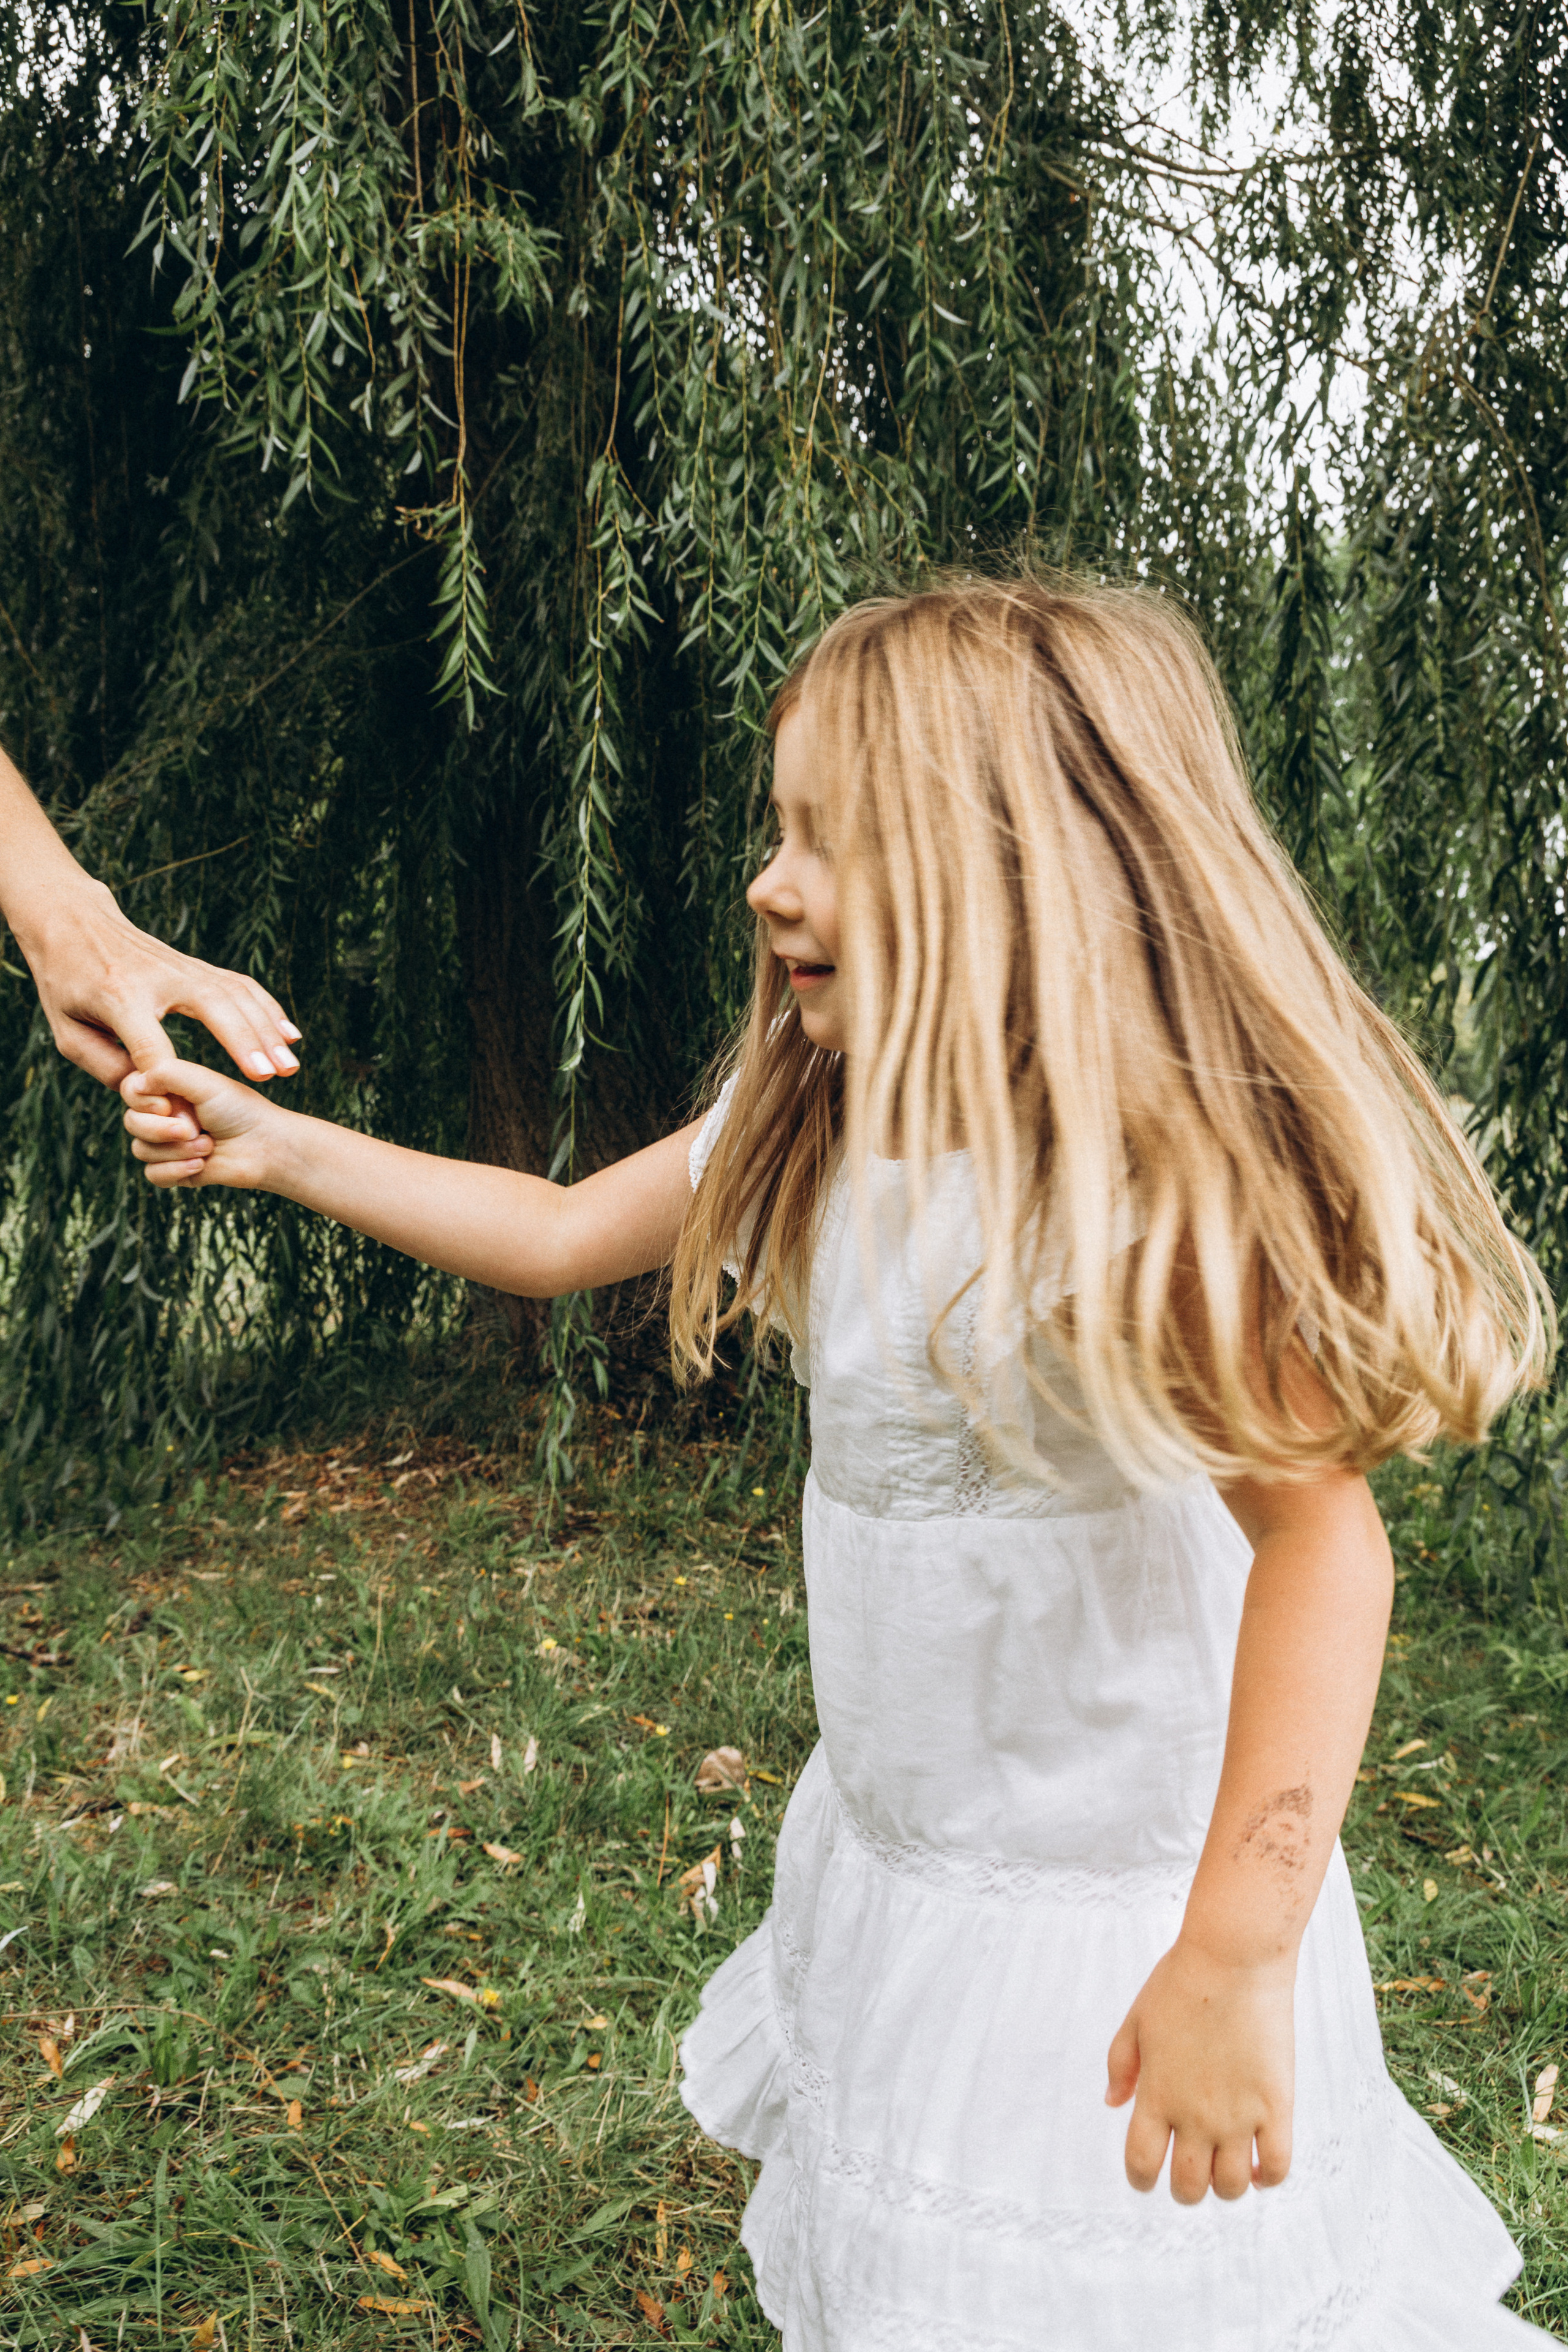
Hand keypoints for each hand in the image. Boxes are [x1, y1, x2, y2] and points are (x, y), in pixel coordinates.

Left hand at [16, 875, 300, 1087]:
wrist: (74, 921)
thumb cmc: (67, 983)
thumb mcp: (67, 1030)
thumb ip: (104, 1065)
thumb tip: (149, 1094)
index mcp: (120, 998)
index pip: (150, 1043)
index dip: (167, 1077)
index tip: (182, 1111)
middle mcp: (159, 978)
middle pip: (212, 1008)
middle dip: (245, 1041)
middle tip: (272, 1076)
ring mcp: (182, 967)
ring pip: (235, 995)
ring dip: (266, 1029)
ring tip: (290, 1064)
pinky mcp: (196, 965)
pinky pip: (241, 985)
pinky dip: (268, 1008)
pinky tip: (289, 1033)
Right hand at [122, 1058, 280, 1191]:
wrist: (265, 1148)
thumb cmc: (239, 1110)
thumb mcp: (203, 1081)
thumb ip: (165, 1072)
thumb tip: (134, 1085)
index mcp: (168, 1089)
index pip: (130, 1090)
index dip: (146, 1100)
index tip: (172, 1103)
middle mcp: (164, 1115)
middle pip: (131, 1123)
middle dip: (162, 1129)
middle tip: (195, 1128)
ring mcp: (167, 1144)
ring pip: (140, 1150)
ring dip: (177, 1150)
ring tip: (208, 1145)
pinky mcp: (175, 1170)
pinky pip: (152, 1175)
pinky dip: (177, 1169)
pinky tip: (202, 1164)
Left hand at [1104, 1935, 1294, 2202]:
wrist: (1234, 1958)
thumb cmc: (1182, 1982)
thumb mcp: (1137, 2020)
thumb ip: (1121, 2066)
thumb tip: (1112, 2103)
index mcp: (1156, 2095)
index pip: (1142, 2166)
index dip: (1141, 2180)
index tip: (1147, 2176)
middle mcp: (1195, 2115)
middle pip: (1188, 2187)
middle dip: (1185, 2189)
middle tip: (1190, 2171)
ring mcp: (1238, 2115)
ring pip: (1230, 2187)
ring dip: (1224, 2187)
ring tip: (1225, 2165)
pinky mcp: (1277, 2106)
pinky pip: (1276, 2167)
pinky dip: (1266, 2177)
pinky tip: (1257, 2163)